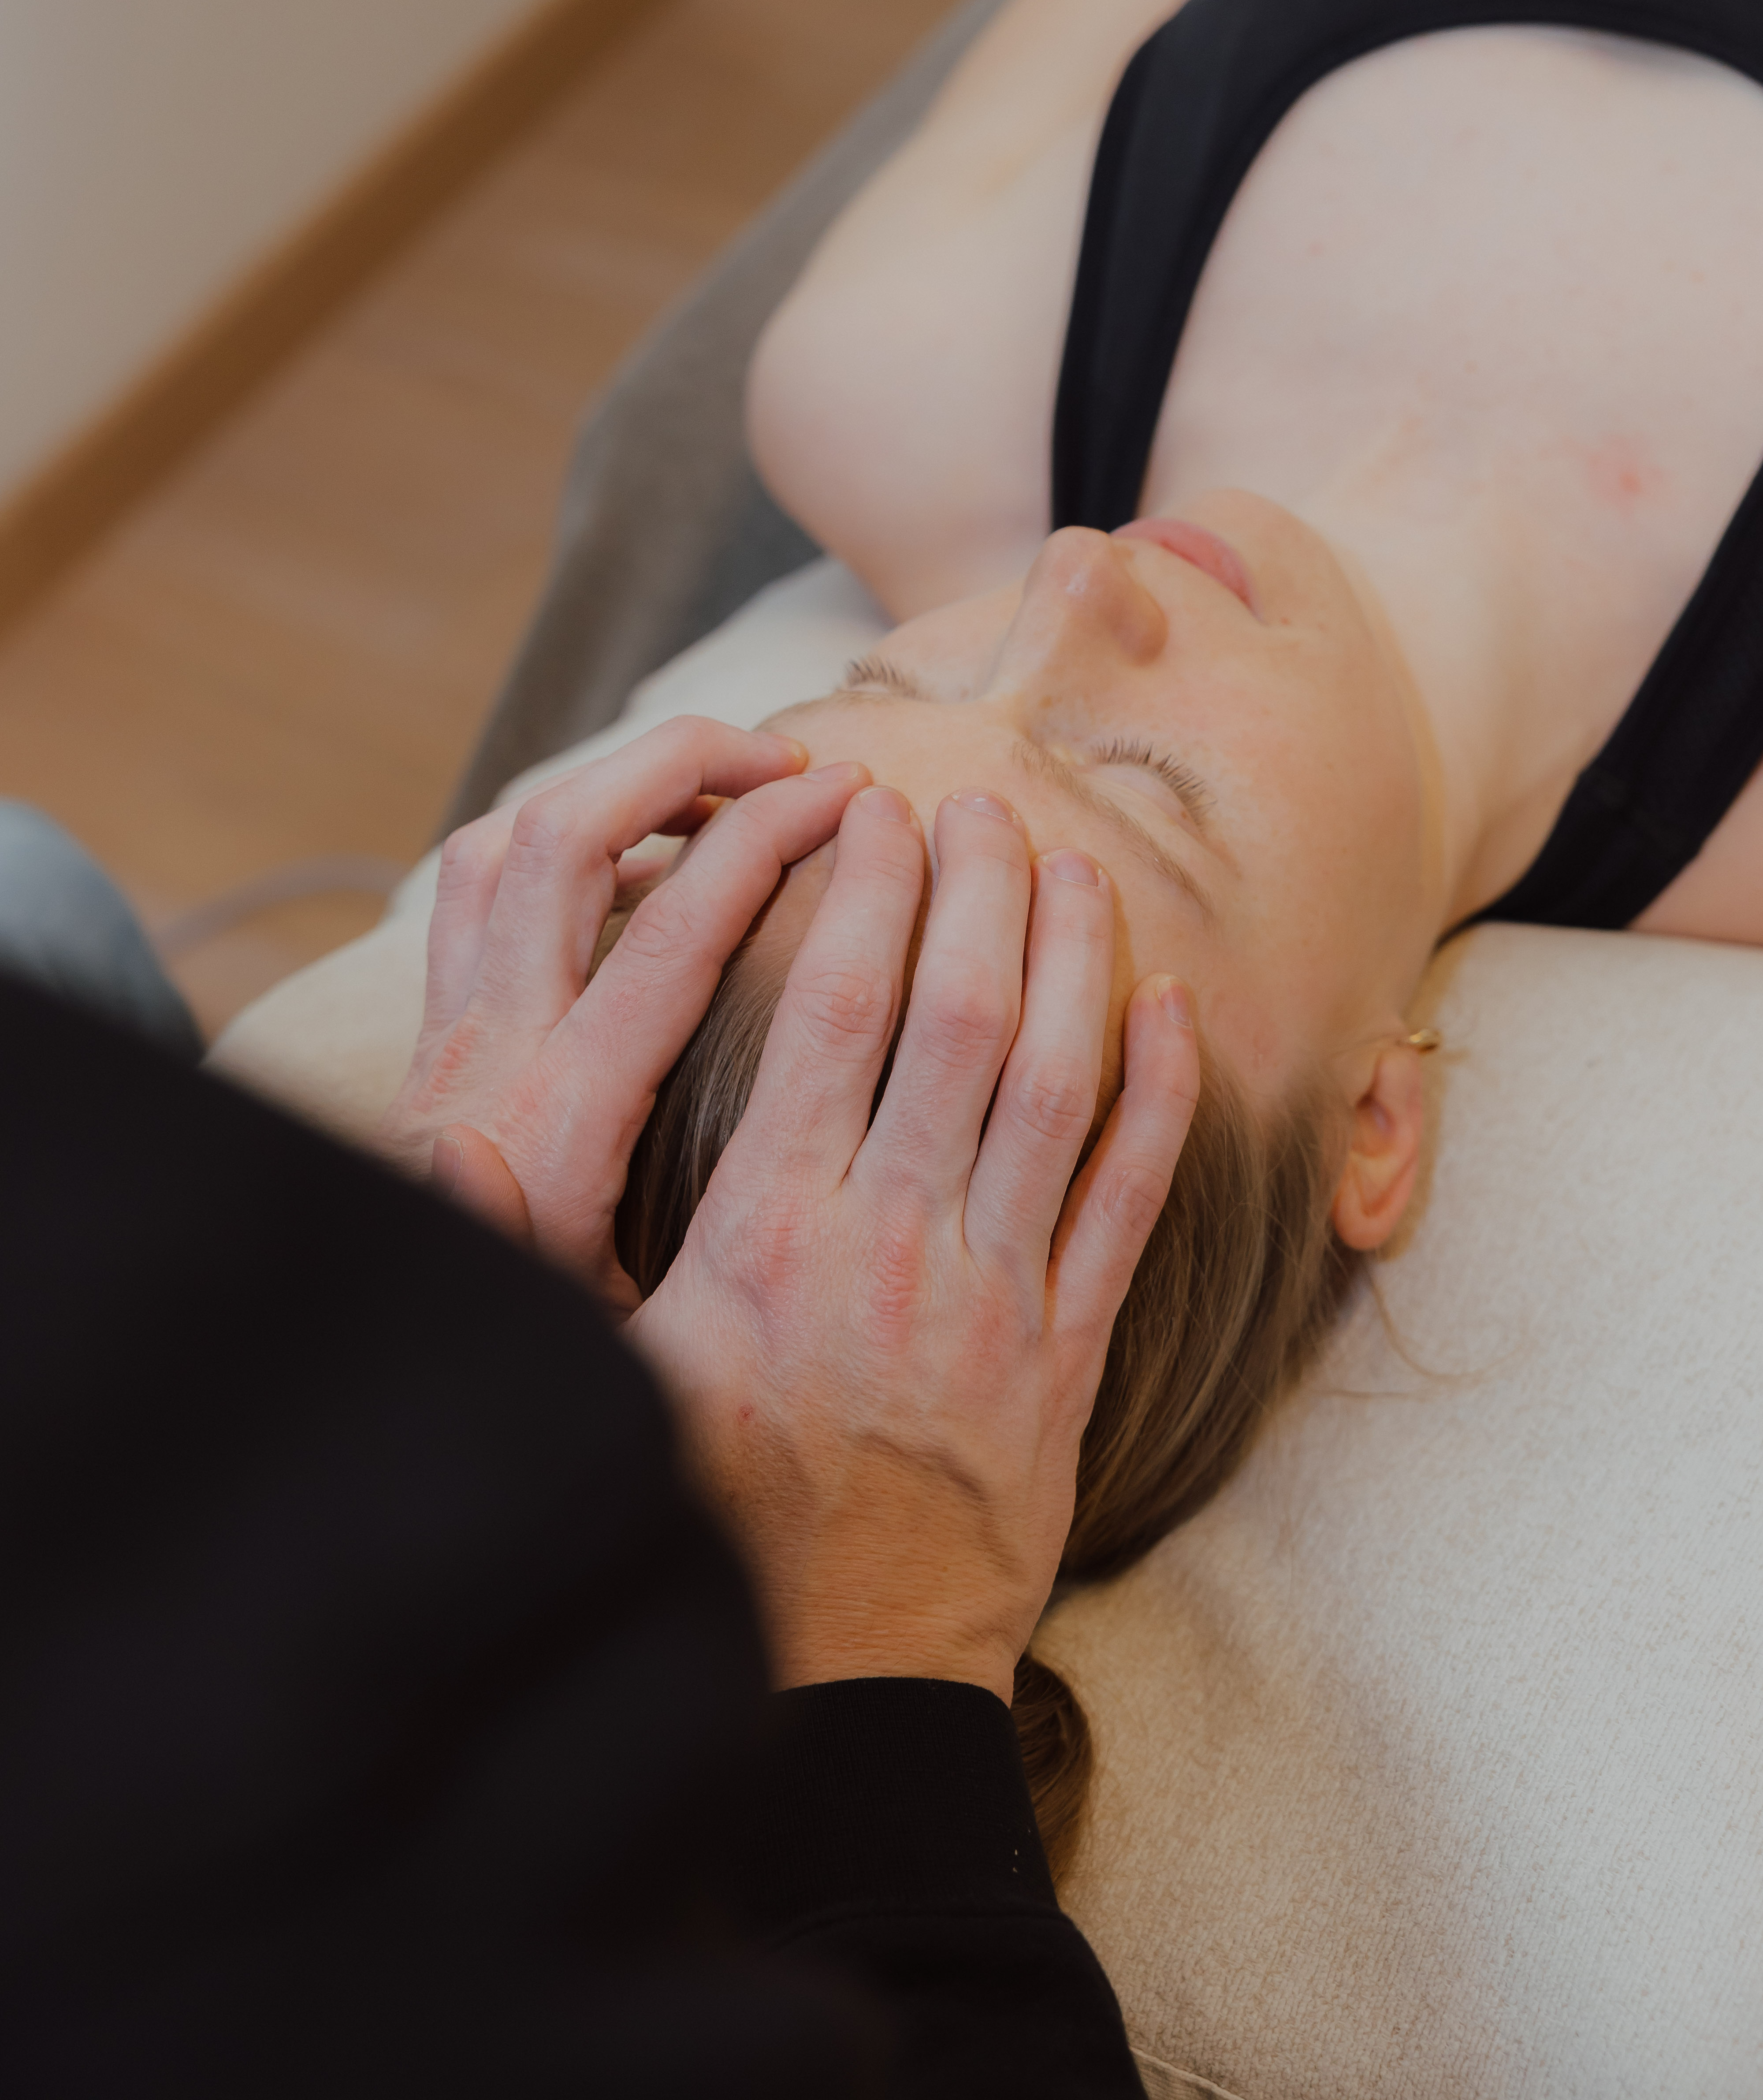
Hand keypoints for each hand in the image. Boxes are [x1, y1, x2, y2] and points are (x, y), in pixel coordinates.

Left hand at [376, 717, 866, 1308]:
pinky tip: (641, 855)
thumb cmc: (526, 1340)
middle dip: (681, 765)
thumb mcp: (603, 1340)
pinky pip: (480, 881)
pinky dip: (561, 831)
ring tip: (720, 783)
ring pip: (511, 840)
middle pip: (565, 840)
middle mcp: (494, 1049)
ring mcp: (456, 1025)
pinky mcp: (437, 1026)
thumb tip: (512, 1164)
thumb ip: (640, 1291)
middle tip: (795, 759)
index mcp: (562, 1120)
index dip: (761, 844)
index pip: (670, 936)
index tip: (852, 801)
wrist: (389, 1339)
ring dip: (616, 785)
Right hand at [629, 785, 1198, 1701]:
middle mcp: (894, 1243)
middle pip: (957, 1018)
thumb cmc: (716, 1521)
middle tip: (979, 804)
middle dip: (974, 890)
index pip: (833, 1016)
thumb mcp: (612, 1384)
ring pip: (1054, 1086)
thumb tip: (447, 1143)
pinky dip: (1158, 1100)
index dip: (862, 894)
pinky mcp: (1068, 1357)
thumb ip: (546, 1261)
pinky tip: (1172, 1010)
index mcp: (775, 1234)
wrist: (850, 1680)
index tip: (868, 812)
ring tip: (1074, 863)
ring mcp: (996, 1297)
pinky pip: (1130, 1204)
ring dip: (1072, 961)